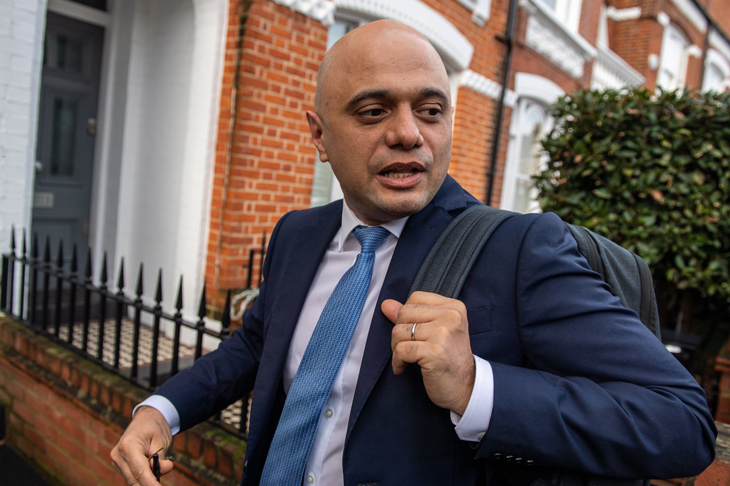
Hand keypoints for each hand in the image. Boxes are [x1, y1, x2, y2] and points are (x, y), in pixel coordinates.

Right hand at [111, 406, 174, 484]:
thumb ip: (161, 459)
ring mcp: (116, 461)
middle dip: (149, 483)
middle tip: (162, 484)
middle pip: (134, 479)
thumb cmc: (155, 428)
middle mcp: (118, 455)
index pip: (140, 471)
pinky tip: (151, 474)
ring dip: (146, 481)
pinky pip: (131, 477)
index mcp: (128, 446)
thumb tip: (162, 472)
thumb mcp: (162, 441)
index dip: (150, 484)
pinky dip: (142, 478)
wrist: (145, 419)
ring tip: (159, 468)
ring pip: (132, 481)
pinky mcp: (119, 465)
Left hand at [382, 291, 475, 414]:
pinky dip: (397, 361)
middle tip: (406, 348)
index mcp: (454, 308)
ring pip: (399, 331)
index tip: (411, 333)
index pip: (416, 298)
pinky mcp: (434, 352)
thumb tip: (385, 304)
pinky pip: (401, 350)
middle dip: (398, 333)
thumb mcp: (435, 331)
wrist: (466, 387)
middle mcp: (451, 317)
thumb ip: (412, 315)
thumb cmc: (449, 359)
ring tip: (406, 359)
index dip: (406, 315)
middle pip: (404, 313)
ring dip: (396, 348)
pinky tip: (403, 368)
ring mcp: (443, 334)